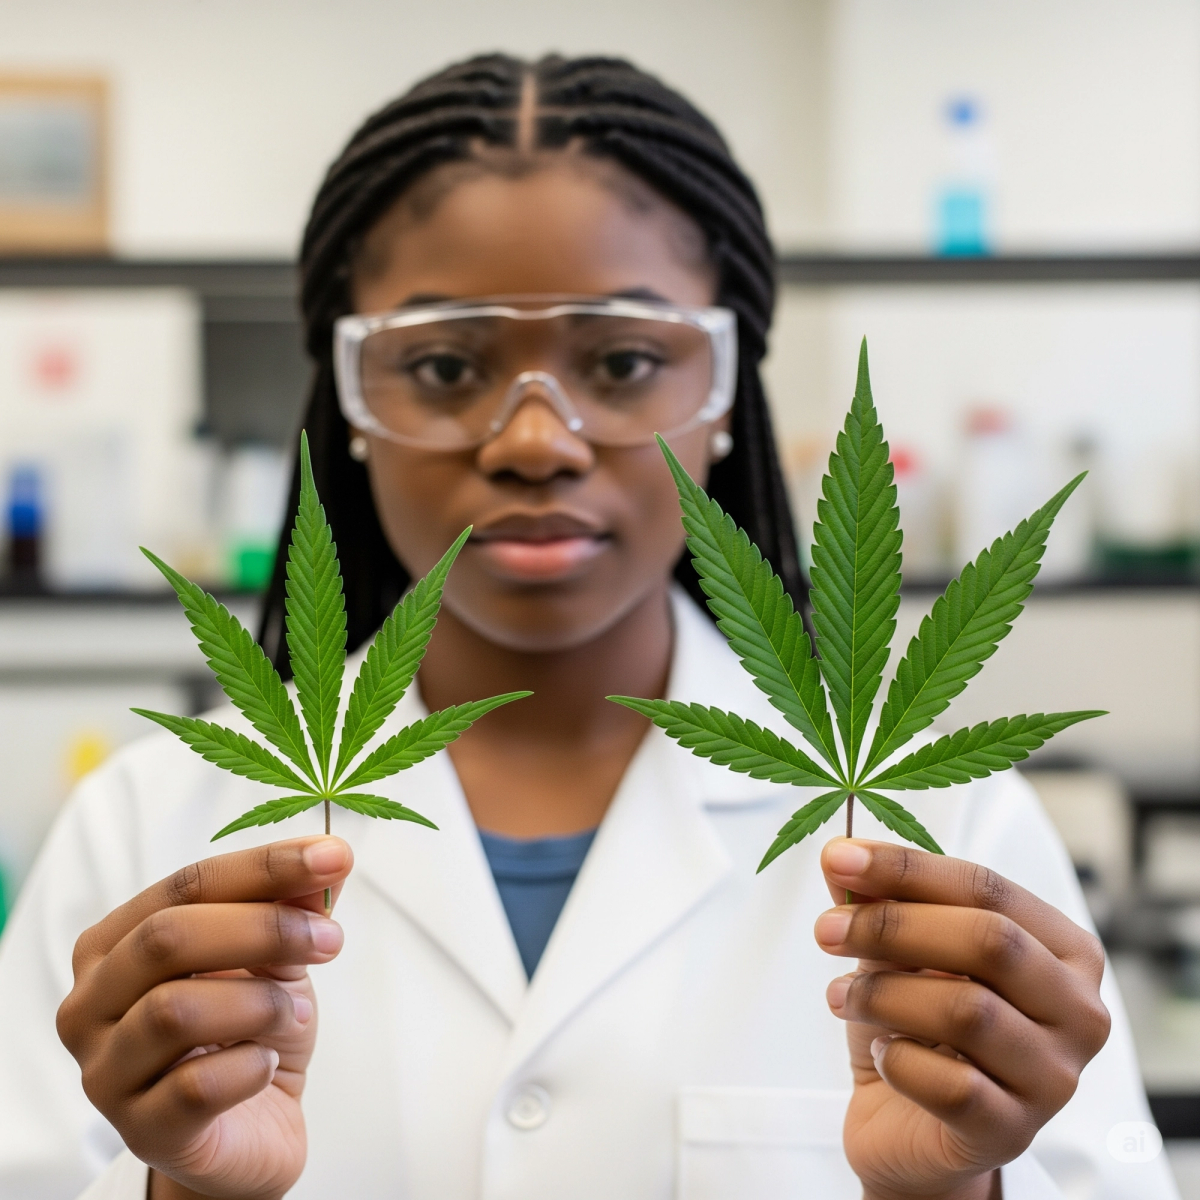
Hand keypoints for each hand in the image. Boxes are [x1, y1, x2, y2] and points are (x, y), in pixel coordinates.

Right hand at [56, 836, 352, 1199]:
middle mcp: (91, 1004)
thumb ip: (293, 906)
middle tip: (329, 938)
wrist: (252, 1128)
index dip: (265, 866)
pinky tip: (266, 1063)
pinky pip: (196, 1087)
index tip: (335, 857)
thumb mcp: (276, 958)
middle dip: (264, 928)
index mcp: (114, 945)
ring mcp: (106, 1072)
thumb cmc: (250, 1030)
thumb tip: (327, 857)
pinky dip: (250, 1065)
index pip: (187, 885)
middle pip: (168, 938)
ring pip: (175, 1011)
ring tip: (295, 1013)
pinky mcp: (142, 1131)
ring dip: (260, 1002)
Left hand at [815, 838, 1109, 1199]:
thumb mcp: (895, 954)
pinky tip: (881, 1054)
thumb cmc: (914, 1025)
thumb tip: (839, 857)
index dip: (907, 868)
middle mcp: (1078, 1011)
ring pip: (969, 1012)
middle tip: (826, 930)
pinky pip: (952, 1087)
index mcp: (1064, 949)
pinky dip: (899, 1061)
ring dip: (883, 994)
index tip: (838, 857)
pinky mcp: (1014, 1133)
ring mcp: (1054, 1078)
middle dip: (893, 926)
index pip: (987, 888)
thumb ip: (876, 901)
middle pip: (990, 942)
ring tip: (841, 997)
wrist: (906, 1126)